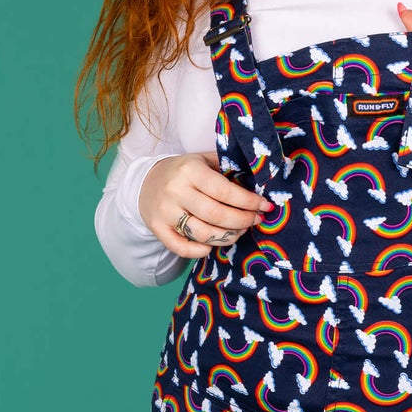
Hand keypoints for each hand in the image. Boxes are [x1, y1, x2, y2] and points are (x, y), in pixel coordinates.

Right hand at [138, 151, 274, 257]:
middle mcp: (176, 191)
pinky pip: (182, 248)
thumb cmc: (184, 172)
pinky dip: (202, 251)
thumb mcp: (203, 160)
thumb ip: (226, 168)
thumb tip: (258, 180)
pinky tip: (214, 244)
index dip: (248, 202)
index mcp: (190, 170)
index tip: (265, 207)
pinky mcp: (158, 229)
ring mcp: (166, 212)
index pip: (225, 191)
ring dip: (228, 237)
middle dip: (242, 221)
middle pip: (216, 215)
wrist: (146, 182)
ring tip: (240, 231)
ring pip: (203, 234)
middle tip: (255, 221)